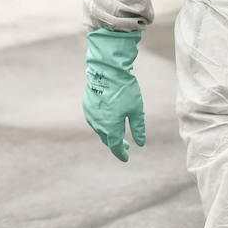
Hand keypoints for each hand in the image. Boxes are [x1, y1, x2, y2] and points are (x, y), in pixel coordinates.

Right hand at [84, 29, 145, 161]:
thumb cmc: (124, 90)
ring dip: (108, 133)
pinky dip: (102, 123)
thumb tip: (140, 143)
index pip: (115, 147)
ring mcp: (90, 115)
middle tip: (126, 146)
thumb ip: (138, 128)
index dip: (121, 154)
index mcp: (110, 128)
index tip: (126, 158)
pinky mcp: (87, 105)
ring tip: (118, 132)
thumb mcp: (136, 110)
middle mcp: (98, 124)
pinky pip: (94, 120)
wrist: (107, 70)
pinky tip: (108, 119)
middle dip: (116, 144)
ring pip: (100, 130)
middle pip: (107, 139)